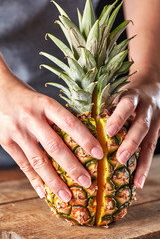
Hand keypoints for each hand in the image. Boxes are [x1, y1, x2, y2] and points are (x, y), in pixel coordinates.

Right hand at [0, 56, 102, 201]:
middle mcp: (31, 118)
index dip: (85, 139)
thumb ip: (60, 119)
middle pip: (54, 146)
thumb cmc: (29, 98)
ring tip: (67, 196)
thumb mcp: (46, 102)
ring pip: (38, 160)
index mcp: (45, 105)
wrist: (0, 92)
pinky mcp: (6, 142)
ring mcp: (17, 132)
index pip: (69, 123)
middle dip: (72, 166)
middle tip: (87, 182)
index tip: (99, 154)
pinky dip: (34, 180)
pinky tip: (44, 193)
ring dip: (54, 181)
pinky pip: (23, 165)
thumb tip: (82, 139)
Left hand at [105, 67, 159, 188]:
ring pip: (150, 142)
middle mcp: (147, 109)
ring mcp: (156, 122)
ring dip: (142, 162)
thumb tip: (80, 122)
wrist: (154, 88)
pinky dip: (145, 167)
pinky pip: (152, 150)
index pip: (127, 105)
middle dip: (131, 143)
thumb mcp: (118, 94)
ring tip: (135, 181)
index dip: (119, 118)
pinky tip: (138, 182)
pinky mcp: (159, 132)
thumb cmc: (128, 94)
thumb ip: (105, 105)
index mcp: (133, 97)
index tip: (108, 132)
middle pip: (141, 126)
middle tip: (120, 158)